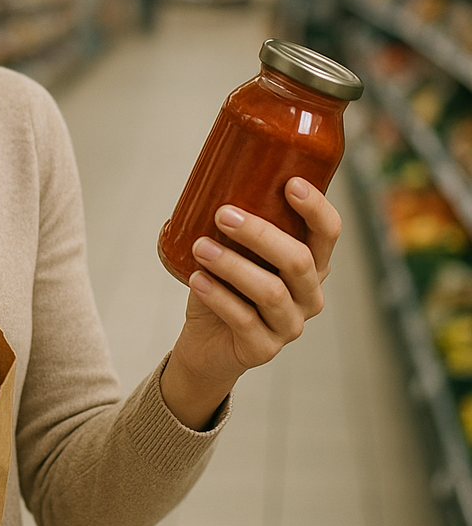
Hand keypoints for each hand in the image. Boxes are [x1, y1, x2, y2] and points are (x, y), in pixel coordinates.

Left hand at [160, 177, 340, 429]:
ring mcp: (289, 325)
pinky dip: (218, 296)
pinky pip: (244, 320)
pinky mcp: (263, 349)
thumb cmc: (222, 286)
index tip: (291, 183)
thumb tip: (209, 177)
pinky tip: (197, 279)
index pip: (328, 233)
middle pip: (299, 260)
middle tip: (223, 214)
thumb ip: (231, 222)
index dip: (316, 208)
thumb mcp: (232, 250)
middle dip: (261, 233)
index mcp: (309, 265)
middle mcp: (308, 295)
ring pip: (271, 291)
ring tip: (201, 246)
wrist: (205, 343)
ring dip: (233, 264)